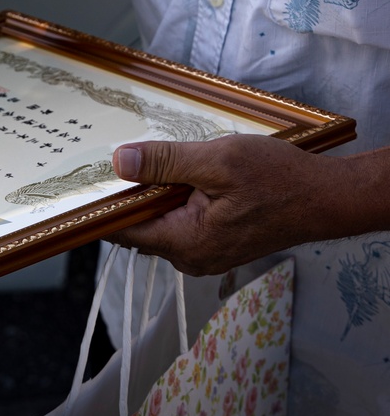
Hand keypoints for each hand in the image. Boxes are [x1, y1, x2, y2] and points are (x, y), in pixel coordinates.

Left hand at [107, 134, 355, 275]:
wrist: (327, 198)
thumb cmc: (279, 179)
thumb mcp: (218, 160)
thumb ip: (166, 162)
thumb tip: (120, 162)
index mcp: (185, 243)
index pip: (122, 230)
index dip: (103, 204)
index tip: (87, 179)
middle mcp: (189, 257)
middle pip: (137, 226)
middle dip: (129, 194)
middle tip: (121, 158)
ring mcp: (202, 253)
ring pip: (158, 222)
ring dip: (154, 194)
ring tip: (155, 162)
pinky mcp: (214, 244)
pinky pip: (178, 222)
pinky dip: (173, 199)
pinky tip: (182, 175)